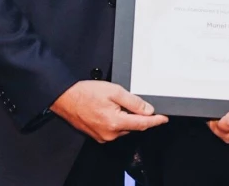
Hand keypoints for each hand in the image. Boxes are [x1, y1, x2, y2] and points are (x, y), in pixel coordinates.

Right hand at [50, 80, 167, 142]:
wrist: (65, 98)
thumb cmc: (86, 93)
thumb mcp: (115, 91)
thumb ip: (134, 102)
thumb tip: (148, 110)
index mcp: (115, 123)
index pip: (142, 124)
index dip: (155, 121)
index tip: (164, 118)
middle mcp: (110, 133)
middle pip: (133, 126)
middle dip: (136, 115)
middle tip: (127, 101)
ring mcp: (103, 136)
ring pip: (123, 128)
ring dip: (125, 118)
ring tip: (112, 103)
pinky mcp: (97, 136)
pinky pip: (113, 129)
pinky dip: (116, 120)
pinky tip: (108, 109)